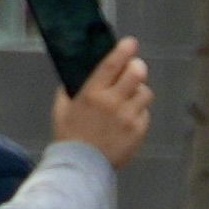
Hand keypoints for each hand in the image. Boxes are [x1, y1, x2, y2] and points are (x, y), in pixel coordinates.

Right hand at [55, 39, 155, 165]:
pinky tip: (128, 118)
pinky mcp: (139, 131)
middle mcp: (113, 102)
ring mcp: (128, 117)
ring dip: (139, 91)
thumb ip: (69, 90)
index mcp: (92, 93)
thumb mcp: (62, 108)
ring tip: (129, 98)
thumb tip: (75, 76)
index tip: (131, 42)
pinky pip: (145, 113)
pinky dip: (139, 112)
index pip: (112, 65)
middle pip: (137, 73)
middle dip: (137, 67)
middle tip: (134, 69)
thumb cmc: (69, 135)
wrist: (82, 165)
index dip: (123, 50)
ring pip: (145, 93)